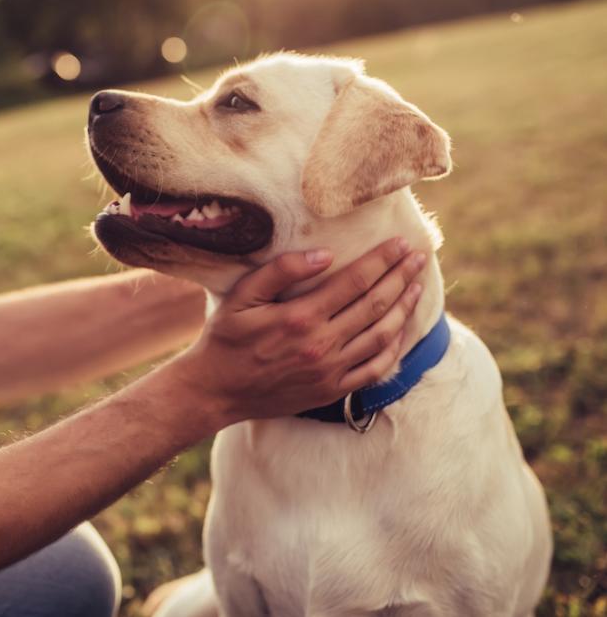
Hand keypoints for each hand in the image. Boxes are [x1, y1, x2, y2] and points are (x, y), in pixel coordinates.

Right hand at [175, 238, 425, 428]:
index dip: (382, 260)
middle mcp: (321, 344)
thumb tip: (324, 254)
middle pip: (375, 305)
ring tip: (416, 286)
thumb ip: (280, 271)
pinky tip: (401, 330)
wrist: (216, 391)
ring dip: (404, 308)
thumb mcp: (242, 297)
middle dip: (401, 277)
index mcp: (300, 317)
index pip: (355, 281)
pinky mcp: (332, 390)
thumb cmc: (225, 338)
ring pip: (382, 335)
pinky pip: (374, 369)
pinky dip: (394, 348)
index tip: (401, 244)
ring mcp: (330, 371)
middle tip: (419, 257)